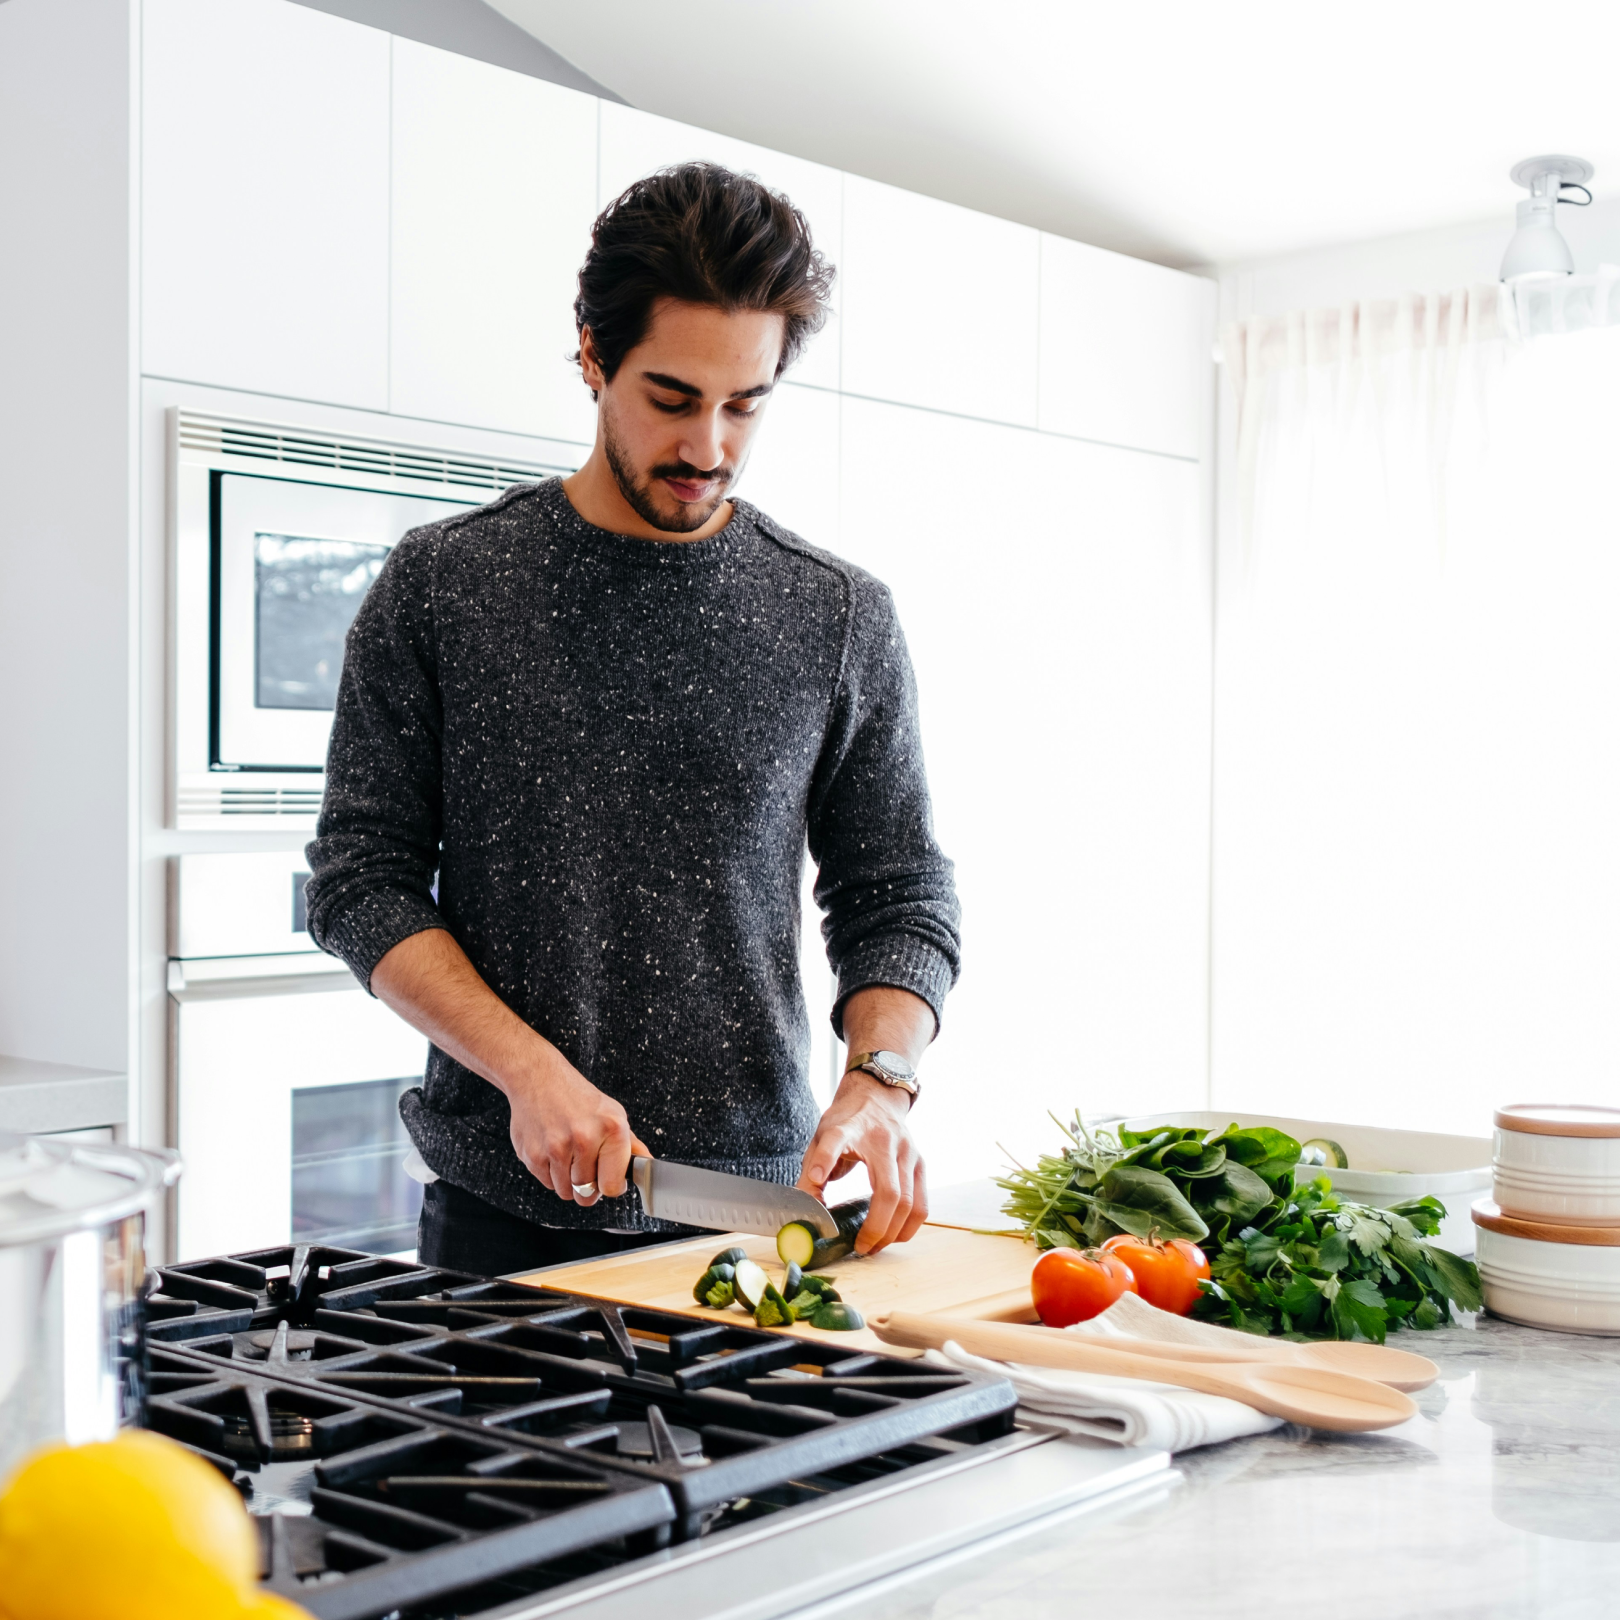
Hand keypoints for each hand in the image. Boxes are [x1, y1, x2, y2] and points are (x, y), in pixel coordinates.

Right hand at [504, 1052, 650, 1205]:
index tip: (607, 1179)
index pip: (612, 1186)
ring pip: (566, 1192)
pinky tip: (552, 1150)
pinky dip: (550, 1173)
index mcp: (612, 1129)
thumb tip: (648, 1165)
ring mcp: (557, 1147)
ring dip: (567, 1181)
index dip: (610, 1186)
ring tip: (568, 1154)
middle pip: (587, 1194)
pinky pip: (547, 1183)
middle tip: (585, 1165)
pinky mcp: (533, 1154)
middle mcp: (585, 1138)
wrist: (537, 1077)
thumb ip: (630, 1144)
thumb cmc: (576, 1096)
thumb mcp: (611, 1112)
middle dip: (587, 1186)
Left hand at [797, 1072, 926, 1252]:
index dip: (825, 1159)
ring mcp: (907, 1152)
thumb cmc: (847, 1121)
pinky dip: (909, 1225)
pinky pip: (922, 1203)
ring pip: (910, 1203)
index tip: (816, 1177)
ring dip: (894, 1232)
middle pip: (889, 1193)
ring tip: (875, 1246)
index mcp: (850, 1128)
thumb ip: (812, 1170)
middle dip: (876, 1228)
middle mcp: (884, 1140)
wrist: (877, 1096)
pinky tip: (894, 1234)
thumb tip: (807, 1210)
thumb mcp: (821, 1136)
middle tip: (860, 1247)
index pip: (836, 1140)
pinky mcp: (921, 1163)